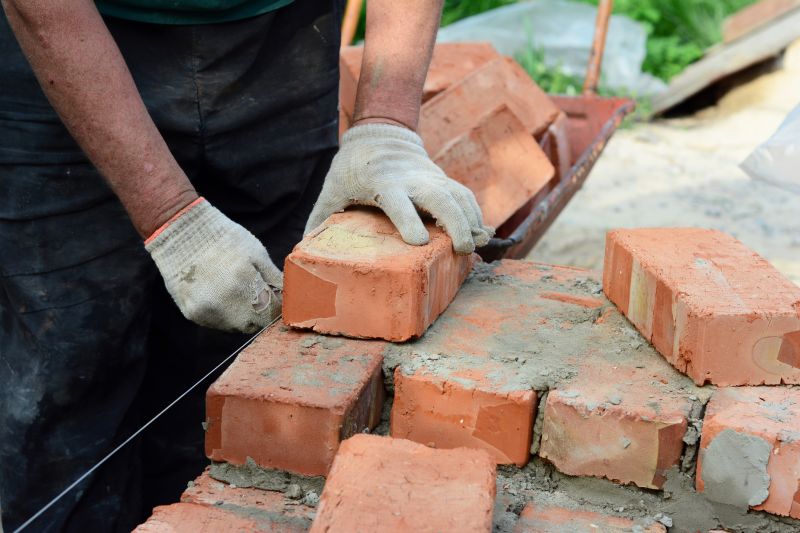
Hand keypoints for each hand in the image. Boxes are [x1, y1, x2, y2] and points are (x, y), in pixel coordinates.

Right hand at [145, 198, 281, 332]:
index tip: (280, 299)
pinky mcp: (193, 315)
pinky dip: (225, 315)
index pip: (273, 312)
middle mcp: (224, 302)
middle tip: (258, 293)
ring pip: (237, 328)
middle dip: (262, 313)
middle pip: (256, 324)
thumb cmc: (224, 239)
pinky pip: (218, 324)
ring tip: (237, 290)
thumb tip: (292, 298)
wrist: (180, 233)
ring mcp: (206, 311)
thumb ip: (275, 279)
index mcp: (244, 281)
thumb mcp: (256, 252)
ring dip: (244, 316)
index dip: (280, 307)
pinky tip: (221, 294)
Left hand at [305, 123, 493, 253]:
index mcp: (382, 182)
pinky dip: (475, 214)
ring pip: (459, 196)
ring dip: (471, 220)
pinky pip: (465, 196)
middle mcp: (412, 179)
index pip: (398, 202)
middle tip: (462, 250)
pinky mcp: (442, 180)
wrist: (380, 133)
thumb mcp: (332, 188)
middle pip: (441, 198)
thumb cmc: (351, 167)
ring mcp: (430, 178)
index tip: (418, 242)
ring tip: (477, 246)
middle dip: (456, 224)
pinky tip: (482, 233)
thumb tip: (303, 247)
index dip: (409, 220)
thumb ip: (320, 216)